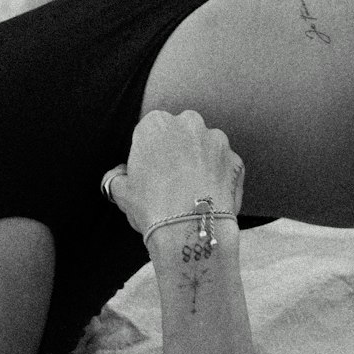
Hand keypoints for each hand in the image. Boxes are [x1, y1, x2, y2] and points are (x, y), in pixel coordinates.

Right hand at [105, 110, 243, 237]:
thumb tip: (117, 177)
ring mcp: (217, 140)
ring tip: (191, 193)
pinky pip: (224, 166)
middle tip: (170, 182)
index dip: (148, 154)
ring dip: (199, 163)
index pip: (149, 132)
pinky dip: (218, 178)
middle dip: (177, 152)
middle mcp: (189, 123)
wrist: (190, 230)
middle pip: (180, 134)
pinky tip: (208, 199)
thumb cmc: (152, 207)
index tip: (148, 173)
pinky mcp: (236, 160)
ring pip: (205, 148)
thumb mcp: (122, 192)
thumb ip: (117, 178)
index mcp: (156, 123)